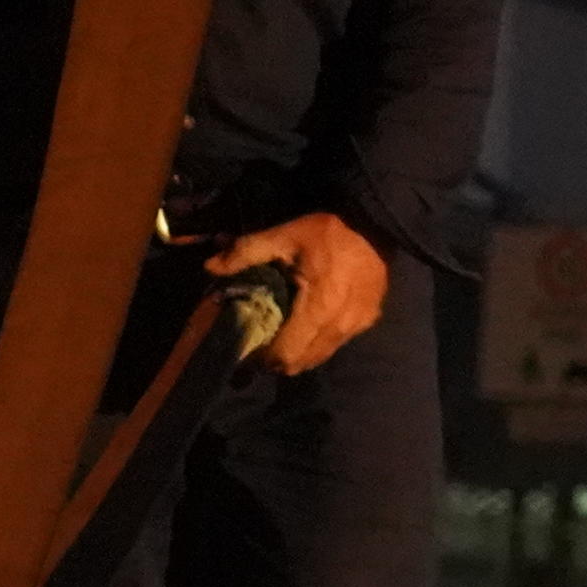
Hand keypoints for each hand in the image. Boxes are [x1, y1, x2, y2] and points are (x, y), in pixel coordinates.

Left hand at [205, 210, 390, 373]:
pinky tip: (310, 322)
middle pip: (302, 364)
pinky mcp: (368, 320)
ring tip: (283, 337)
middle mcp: (340, 325)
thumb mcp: (284, 235)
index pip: (286, 355)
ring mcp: (357, 325)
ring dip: (299, 354)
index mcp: (318, 307)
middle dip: (278, 362)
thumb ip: (245, 252)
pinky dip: (319, 341)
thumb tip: (210, 267)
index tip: (248, 349)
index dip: (263, 359)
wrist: (377, 222)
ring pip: (320, 357)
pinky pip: (337, 343)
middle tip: (261, 346)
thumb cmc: (329, 231)